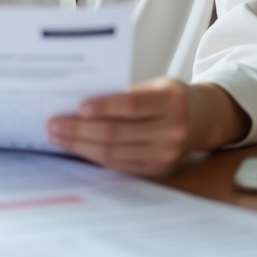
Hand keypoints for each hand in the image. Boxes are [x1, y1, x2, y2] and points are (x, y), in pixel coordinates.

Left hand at [46, 78, 249, 176]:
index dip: (103, 107)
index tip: (77, 107)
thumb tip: (80, 103)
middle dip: (79, 130)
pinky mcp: (156, 170)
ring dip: (80, 146)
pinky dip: (93, 157)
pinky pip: (118, 166)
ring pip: (113, 153)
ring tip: (57, 137)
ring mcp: (165, 155)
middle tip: (53, 124)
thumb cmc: (171, 98)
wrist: (202, 120)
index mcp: (171, 102)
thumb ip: (126, 93)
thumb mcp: (156, 85)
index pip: (131, 105)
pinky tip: (77, 149)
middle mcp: (172, 130)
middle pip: (116, 133)